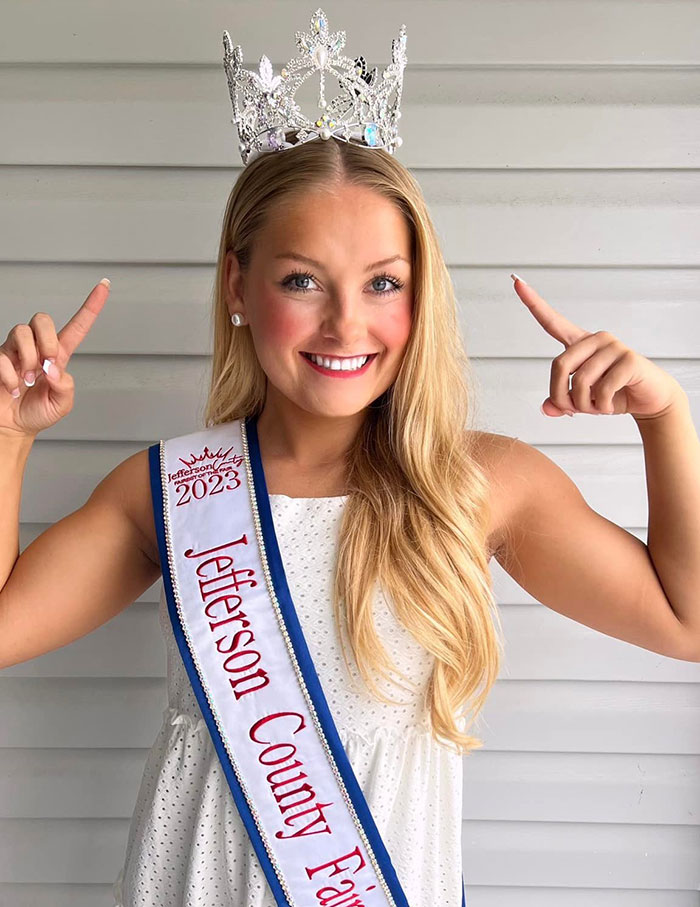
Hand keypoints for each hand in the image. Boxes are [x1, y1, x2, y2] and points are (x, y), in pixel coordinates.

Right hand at [0, 278, 110, 439]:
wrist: (11, 427)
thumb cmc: (37, 413)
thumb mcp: (62, 404)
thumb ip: (65, 386)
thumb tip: (54, 369)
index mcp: (58, 356)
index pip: (77, 326)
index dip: (91, 306)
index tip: (104, 286)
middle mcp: (36, 348)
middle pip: (42, 319)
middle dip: (47, 339)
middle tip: (47, 364)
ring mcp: (15, 352)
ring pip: (21, 331)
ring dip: (29, 359)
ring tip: (29, 380)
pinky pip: (2, 356)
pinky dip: (10, 376)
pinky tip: (13, 388)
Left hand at [511, 274, 685, 418]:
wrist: (649, 399)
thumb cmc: (613, 394)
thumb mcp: (582, 401)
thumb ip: (561, 402)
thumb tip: (547, 408)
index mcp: (579, 343)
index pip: (552, 322)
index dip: (533, 303)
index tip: (516, 282)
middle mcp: (595, 339)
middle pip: (559, 365)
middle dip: (560, 396)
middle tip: (571, 411)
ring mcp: (613, 346)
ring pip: (580, 382)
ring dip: (584, 405)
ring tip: (597, 408)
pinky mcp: (629, 359)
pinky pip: (602, 389)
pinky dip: (601, 406)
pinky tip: (610, 406)